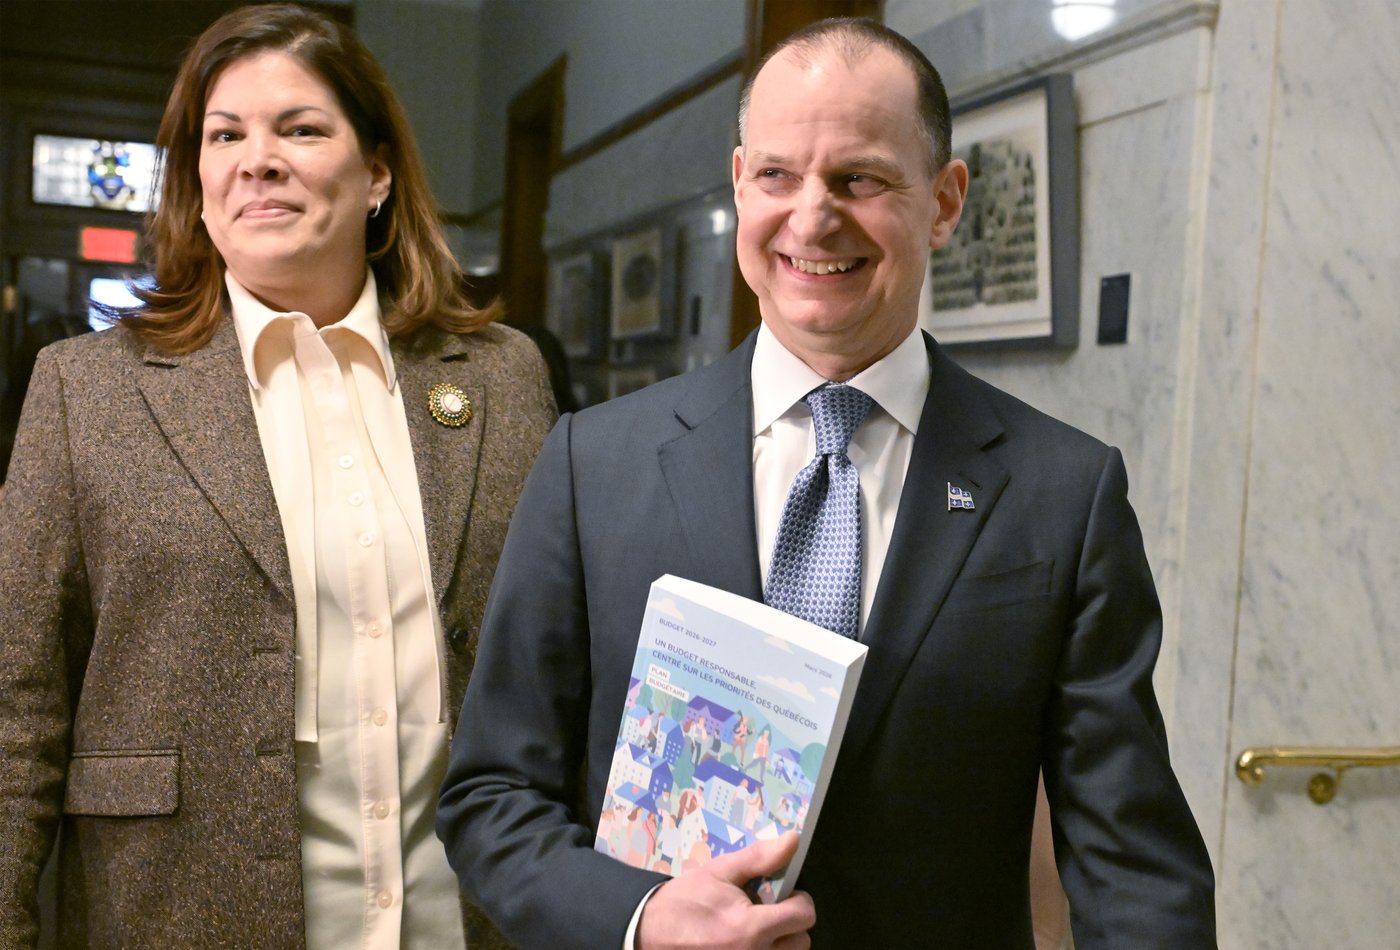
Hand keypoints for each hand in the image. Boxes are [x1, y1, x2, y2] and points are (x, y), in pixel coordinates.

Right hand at [637, 832, 815, 949]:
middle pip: (801, 941)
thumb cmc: (685, 900)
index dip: (799, 900)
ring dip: (781, 941)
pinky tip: (745, 941)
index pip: (804, 916)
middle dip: (791, 923)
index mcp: (751, 928)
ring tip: (755, 928)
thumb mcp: (720, 872)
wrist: (648, 932)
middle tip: (768, 910)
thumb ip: (759, 858)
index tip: (783, 894)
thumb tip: (792, 840)